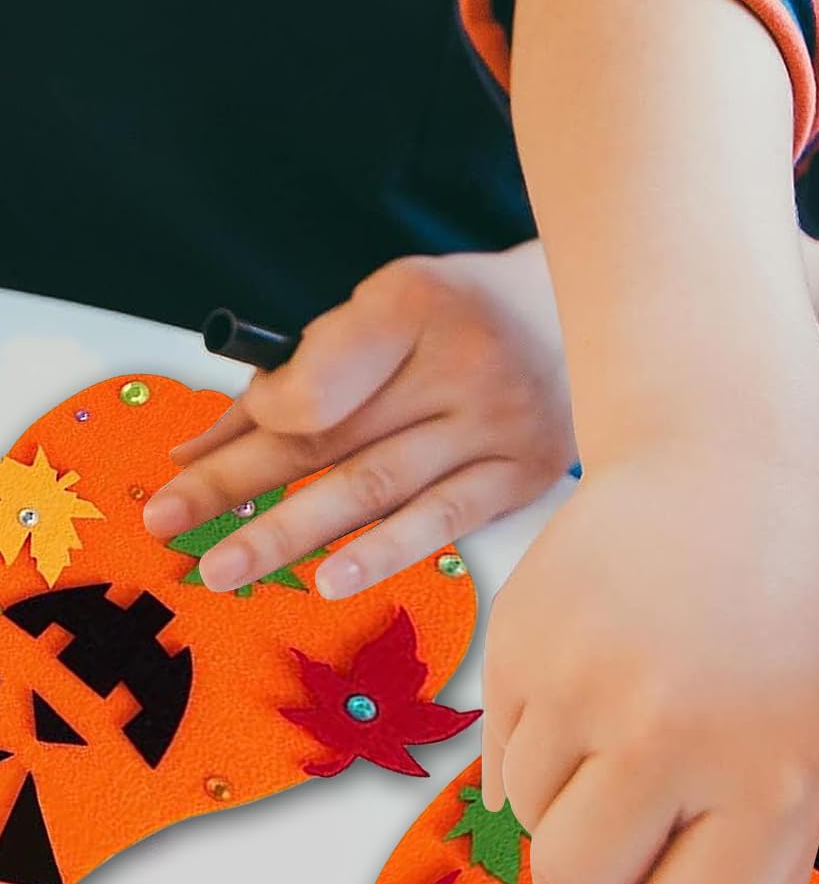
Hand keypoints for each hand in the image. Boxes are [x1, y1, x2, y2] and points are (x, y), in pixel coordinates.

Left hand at [142, 243, 574, 595]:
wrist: (585, 317)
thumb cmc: (467, 317)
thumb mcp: (389, 307)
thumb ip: (311, 369)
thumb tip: (209, 447)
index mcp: (413, 304)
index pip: (317, 376)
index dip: (256, 421)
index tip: (209, 454)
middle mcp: (461, 365)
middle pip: (330, 437)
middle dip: (239, 484)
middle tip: (167, 523)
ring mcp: (498, 426)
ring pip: (376, 488)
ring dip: (292, 531)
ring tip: (225, 567)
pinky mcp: (525, 475)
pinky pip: (443, 521)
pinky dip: (383, 552)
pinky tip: (331, 580)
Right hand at [482, 442, 818, 883]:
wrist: (721, 466)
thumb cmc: (784, 617)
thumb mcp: (815, 744)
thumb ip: (774, 868)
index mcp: (766, 775)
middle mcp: (671, 736)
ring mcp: (584, 686)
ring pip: (529, 826)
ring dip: (569, 814)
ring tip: (628, 738)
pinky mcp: (518, 646)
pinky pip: (500, 758)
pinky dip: (539, 754)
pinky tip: (594, 692)